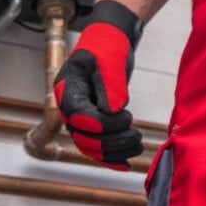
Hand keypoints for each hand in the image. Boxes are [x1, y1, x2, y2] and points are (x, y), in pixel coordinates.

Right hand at [54, 0, 143, 169]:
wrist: (110, 41)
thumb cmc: (107, 46)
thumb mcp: (109, 60)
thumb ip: (110, 84)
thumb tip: (114, 110)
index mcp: (67, 90)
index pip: (78, 118)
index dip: (101, 125)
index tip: (126, 117)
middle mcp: (70, 108)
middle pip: (84, 138)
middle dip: (111, 143)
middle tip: (137, 137)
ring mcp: (80, 117)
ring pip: (91, 147)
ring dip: (114, 152)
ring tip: (138, 146)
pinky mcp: (93, 122)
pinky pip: (97, 147)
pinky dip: (111, 158)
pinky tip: (126, 164)